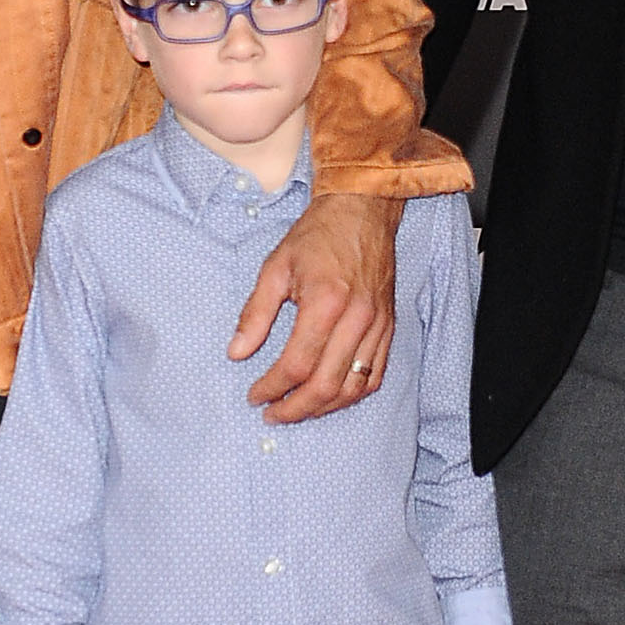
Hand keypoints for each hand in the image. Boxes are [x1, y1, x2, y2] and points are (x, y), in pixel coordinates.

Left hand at [230, 192, 401, 420]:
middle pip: (326, 385)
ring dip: (323, 408)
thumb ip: (255, 314)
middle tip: (271, 413)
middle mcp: (357, 318)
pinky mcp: (388, 327)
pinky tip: (329, 399)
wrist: (362, 211)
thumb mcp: (275, 268)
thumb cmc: (317, 236)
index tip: (254, 395)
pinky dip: (351, 395)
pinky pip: (375, 375)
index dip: (272, 387)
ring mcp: (377, 325)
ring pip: (353, 387)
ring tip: (297, 411)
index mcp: (325, 302)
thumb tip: (236, 353)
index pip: (297, 364)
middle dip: (295, 408)